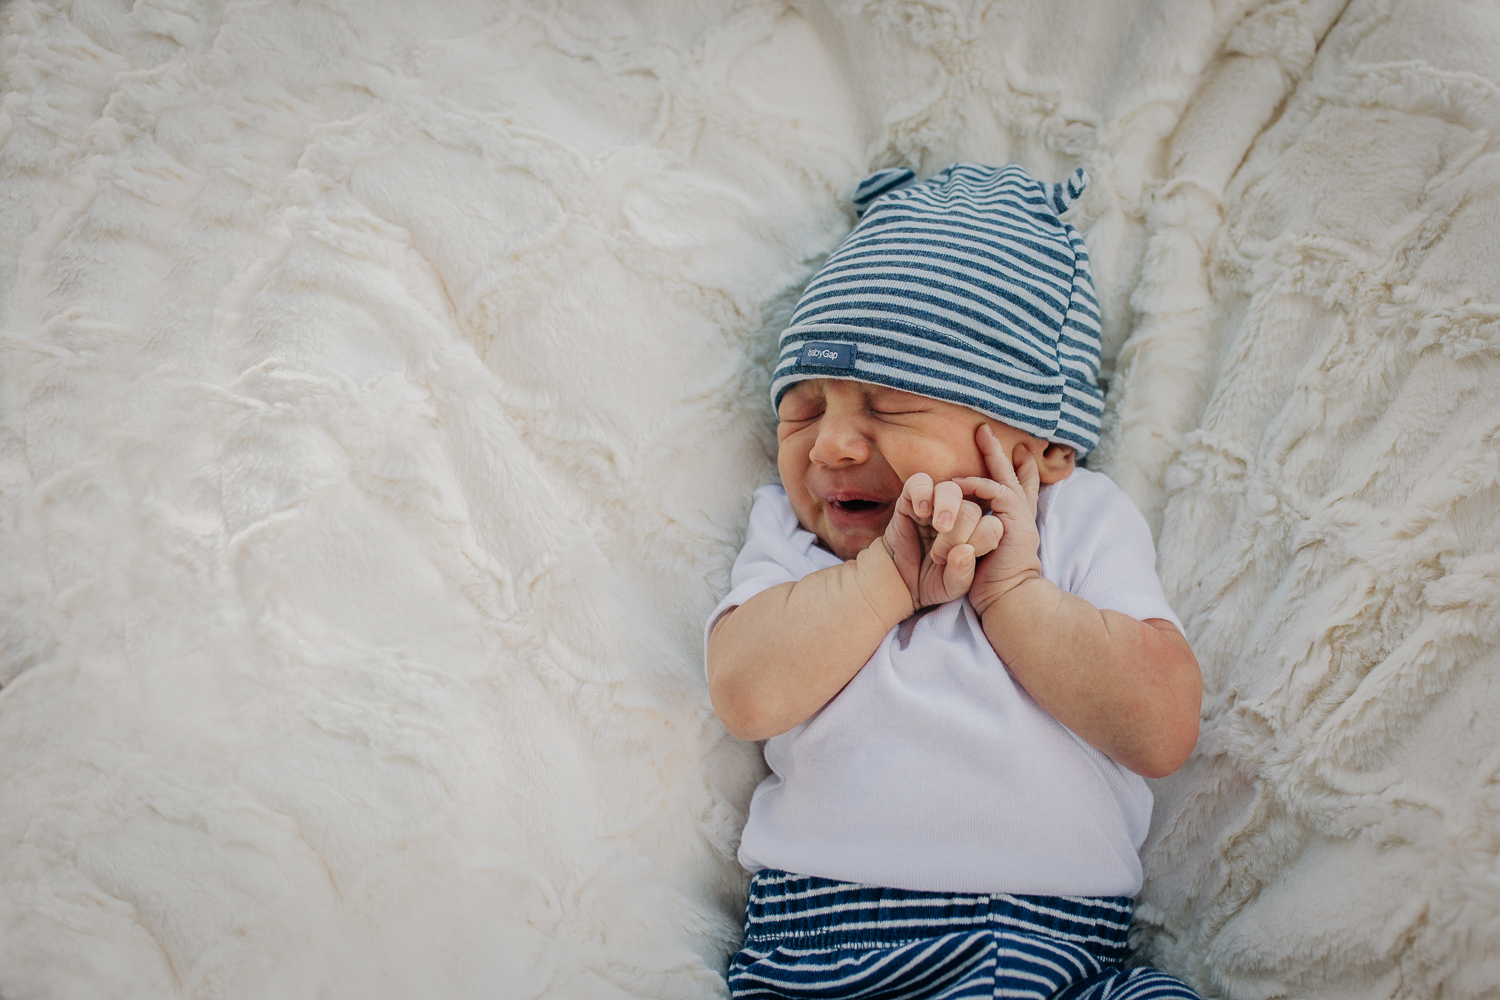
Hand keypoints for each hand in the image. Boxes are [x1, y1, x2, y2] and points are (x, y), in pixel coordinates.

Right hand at [881, 472, 1003, 610]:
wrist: (899, 584)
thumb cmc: (929, 584)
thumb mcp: (952, 587)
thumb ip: (962, 573)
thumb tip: (966, 550)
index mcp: (976, 533)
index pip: (992, 524)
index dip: (983, 538)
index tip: (966, 556)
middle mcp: (958, 515)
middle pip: (971, 508)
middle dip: (960, 532)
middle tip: (941, 555)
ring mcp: (934, 506)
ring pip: (950, 489)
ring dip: (948, 507)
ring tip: (940, 526)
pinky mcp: (910, 501)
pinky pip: (919, 482)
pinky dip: (923, 492)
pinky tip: (921, 512)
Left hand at [967, 425, 1043, 616]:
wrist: (1007, 598)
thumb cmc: (990, 583)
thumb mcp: (981, 551)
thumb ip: (977, 534)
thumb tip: (963, 525)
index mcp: (1014, 524)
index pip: (1019, 491)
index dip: (1017, 472)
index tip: (1017, 454)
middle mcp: (1021, 517)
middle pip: (1017, 476)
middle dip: (1004, 452)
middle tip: (992, 430)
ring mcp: (1021, 516)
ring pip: (1006, 476)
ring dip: (992, 455)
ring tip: (981, 434)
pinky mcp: (1015, 518)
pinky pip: (994, 490)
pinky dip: (977, 483)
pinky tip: (960, 482)